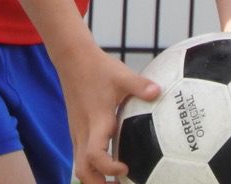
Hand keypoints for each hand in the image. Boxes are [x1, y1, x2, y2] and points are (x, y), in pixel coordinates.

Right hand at [55, 43, 160, 183]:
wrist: (71, 58)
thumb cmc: (97, 67)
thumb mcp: (121, 74)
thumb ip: (140, 85)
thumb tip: (159, 91)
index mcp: (95, 122)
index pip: (94, 155)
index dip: (108, 168)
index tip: (125, 168)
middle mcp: (83, 131)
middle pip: (83, 171)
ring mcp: (77, 131)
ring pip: (80, 166)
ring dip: (95, 178)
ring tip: (116, 181)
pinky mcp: (76, 128)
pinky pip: (81, 155)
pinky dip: (93, 166)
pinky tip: (111, 161)